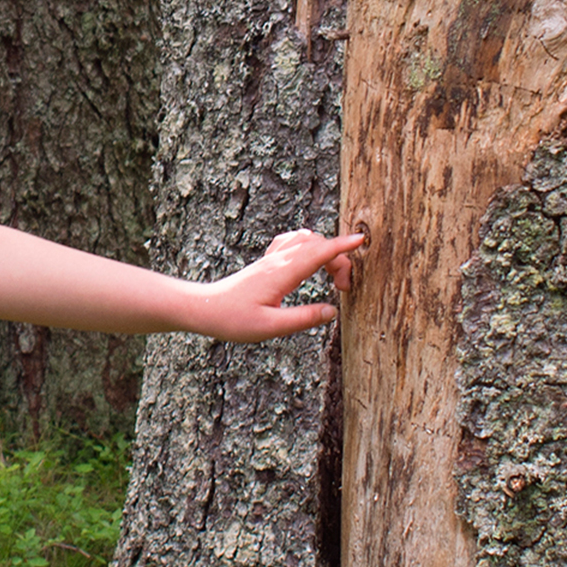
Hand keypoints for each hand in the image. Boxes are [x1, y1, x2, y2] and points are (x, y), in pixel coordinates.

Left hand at [185, 229, 364, 343]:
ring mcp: (271, 258)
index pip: (318, 252)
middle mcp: (278, 260)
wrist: (204, 307)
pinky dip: (309, 244)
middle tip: (345, 288)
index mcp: (282, 273)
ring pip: (306, 240)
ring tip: (333, 276)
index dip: (342, 246)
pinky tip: (311, 257)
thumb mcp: (270, 327)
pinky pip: (292, 241)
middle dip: (340, 259)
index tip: (362, 240)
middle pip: (317, 245)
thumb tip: (333, 311)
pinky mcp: (266, 262)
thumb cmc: (233, 319)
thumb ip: (303, 318)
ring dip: (325, 250)